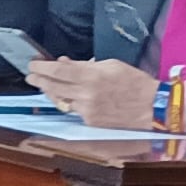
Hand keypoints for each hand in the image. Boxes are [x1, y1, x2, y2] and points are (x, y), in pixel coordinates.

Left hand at [27, 58, 158, 128]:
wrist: (154, 109)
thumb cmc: (136, 83)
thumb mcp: (112, 65)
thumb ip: (85, 65)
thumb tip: (62, 62)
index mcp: (92, 77)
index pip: (57, 71)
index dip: (41, 67)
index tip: (33, 64)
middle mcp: (86, 95)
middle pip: (52, 87)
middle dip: (38, 80)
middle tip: (31, 75)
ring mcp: (87, 110)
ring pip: (59, 100)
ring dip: (50, 92)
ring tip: (46, 85)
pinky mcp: (90, 122)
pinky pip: (72, 111)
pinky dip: (68, 103)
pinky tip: (67, 97)